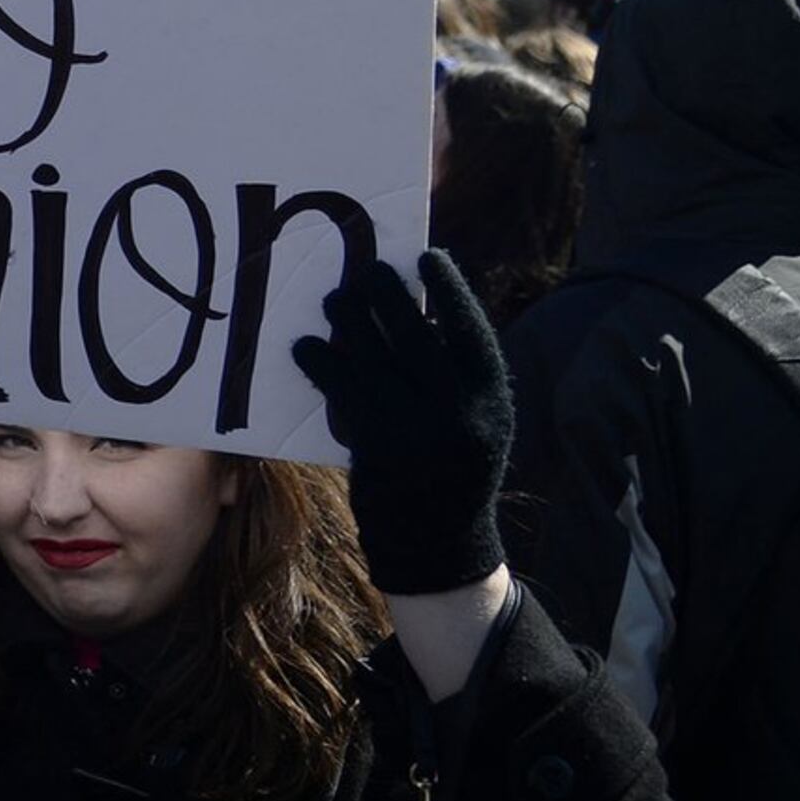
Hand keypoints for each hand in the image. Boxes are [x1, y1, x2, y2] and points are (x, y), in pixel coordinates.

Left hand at [289, 250, 511, 594]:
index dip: (451, 290)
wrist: (437, 543)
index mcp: (492, 401)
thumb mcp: (475, 423)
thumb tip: (412, 309)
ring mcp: (418, 430)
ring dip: (349, 321)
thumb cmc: (452, 468)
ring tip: (335, 299)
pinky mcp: (376, 446)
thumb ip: (454, 375)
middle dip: (386, 297)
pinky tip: (307, 346)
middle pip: (416, 335)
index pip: (473, 331)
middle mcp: (460, 413)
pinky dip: (322, 363)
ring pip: (374, 356)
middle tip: (364, 271)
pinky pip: (343, 390)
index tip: (427, 257)